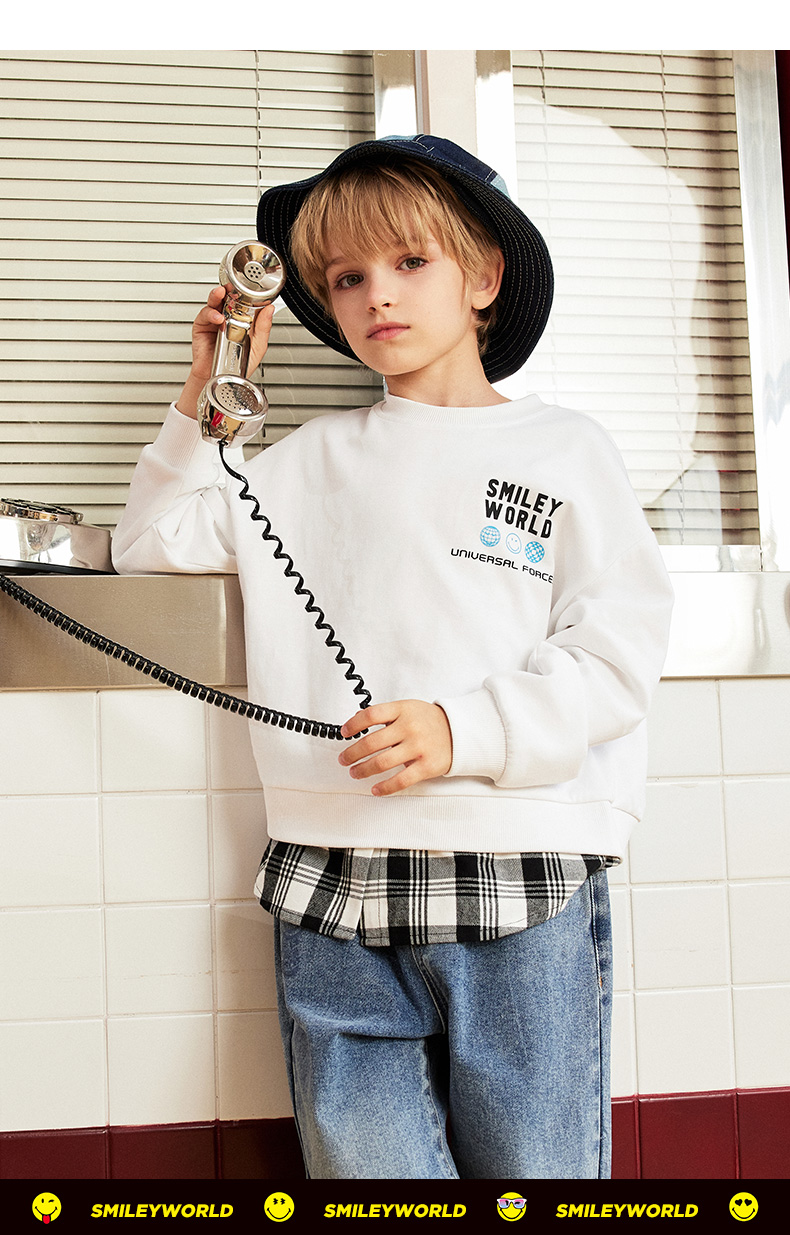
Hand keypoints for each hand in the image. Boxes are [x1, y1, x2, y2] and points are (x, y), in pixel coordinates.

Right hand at [176, 287, 274, 418]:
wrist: (222, 378)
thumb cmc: (238, 364)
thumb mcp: (257, 346)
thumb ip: (264, 328)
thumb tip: (270, 310)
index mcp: (241, 319)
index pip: (244, 300)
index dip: (246, 292)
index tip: (251, 288)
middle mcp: (227, 317)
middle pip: (228, 296)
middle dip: (230, 288)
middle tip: (233, 285)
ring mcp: (214, 320)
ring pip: (214, 301)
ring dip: (217, 295)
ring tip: (221, 293)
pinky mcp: (202, 326)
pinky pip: (204, 314)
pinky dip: (210, 314)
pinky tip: (217, 318)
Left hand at [338, 700, 452, 795]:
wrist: (459, 732)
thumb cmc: (428, 721)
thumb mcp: (408, 708)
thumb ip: (384, 715)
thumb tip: (356, 721)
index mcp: (403, 710)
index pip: (371, 715)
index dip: (354, 724)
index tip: (344, 733)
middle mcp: (409, 727)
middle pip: (372, 742)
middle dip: (352, 753)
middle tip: (343, 759)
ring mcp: (418, 747)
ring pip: (382, 763)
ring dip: (363, 770)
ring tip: (354, 772)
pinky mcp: (426, 766)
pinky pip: (401, 780)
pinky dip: (385, 787)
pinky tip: (375, 789)